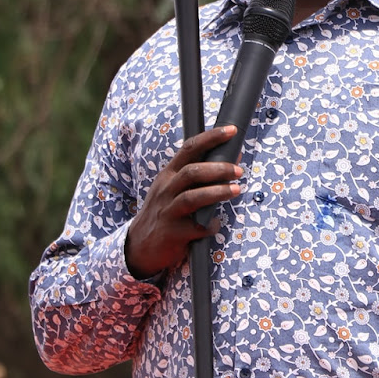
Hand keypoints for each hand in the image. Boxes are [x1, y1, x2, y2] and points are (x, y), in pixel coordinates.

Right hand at [125, 126, 242, 279]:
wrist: (139, 246)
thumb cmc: (165, 211)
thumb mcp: (174, 188)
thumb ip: (199, 175)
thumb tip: (233, 159)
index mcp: (168, 174)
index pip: (189, 148)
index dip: (211, 137)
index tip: (231, 131)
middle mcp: (166, 189)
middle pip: (191, 172)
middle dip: (218, 168)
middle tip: (238, 170)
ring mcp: (168, 211)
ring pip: (192, 197)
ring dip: (218, 192)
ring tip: (236, 190)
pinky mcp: (172, 233)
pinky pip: (197, 227)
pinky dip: (211, 225)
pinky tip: (215, 224)